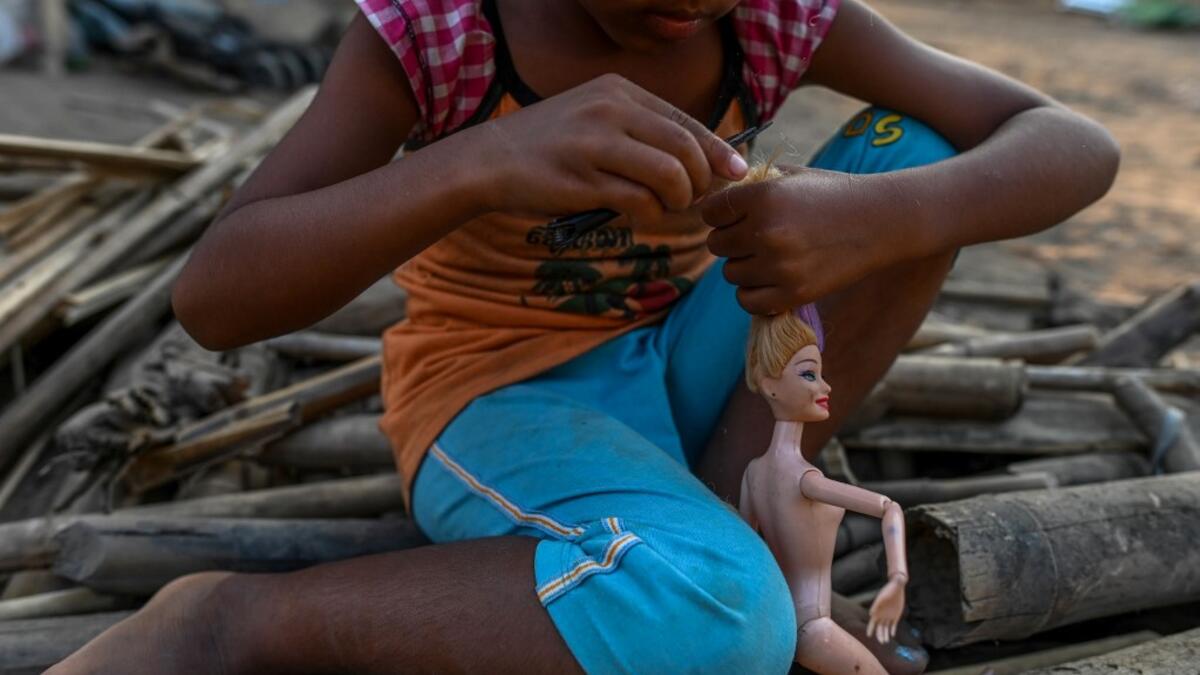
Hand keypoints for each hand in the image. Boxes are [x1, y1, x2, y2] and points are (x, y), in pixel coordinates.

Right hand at [470, 73, 748, 223]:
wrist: (489, 159)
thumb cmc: (549, 145)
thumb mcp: (595, 117)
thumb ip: (640, 130)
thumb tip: (697, 159)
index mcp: (618, 91)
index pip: (685, 121)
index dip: (717, 149)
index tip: (735, 171)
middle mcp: (610, 110)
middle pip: (684, 148)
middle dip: (700, 180)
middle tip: (693, 199)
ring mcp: (595, 144)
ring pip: (668, 174)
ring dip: (678, 199)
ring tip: (667, 208)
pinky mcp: (583, 179)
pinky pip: (639, 201)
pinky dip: (650, 214)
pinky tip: (641, 216)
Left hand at [699, 166, 915, 313]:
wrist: (880, 221)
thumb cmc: (832, 194)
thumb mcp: (791, 177)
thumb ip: (750, 185)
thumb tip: (711, 200)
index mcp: (763, 197)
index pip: (711, 212)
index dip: (719, 214)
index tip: (734, 215)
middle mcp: (767, 232)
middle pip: (716, 245)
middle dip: (730, 239)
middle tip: (754, 236)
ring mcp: (780, 266)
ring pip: (730, 273)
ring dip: (743, 266)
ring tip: (768, 255)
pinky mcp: (794, 293)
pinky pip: (747, 300)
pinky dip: (753, 292)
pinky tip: (769, 278)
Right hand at [866, 576, 905, 643]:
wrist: (897, 587)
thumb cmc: (888, 590)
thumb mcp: (882, 597)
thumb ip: (876, 605)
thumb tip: (871, 614)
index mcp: (877, 611)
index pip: (872, 622)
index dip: (870, 629)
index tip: (869, 635)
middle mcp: (882, 615)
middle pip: (879, 627)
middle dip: (880, 635)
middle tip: (882, 642)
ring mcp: (889, 616)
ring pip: (886, 628)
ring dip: (885, 634)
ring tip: (886, 641)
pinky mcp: (896, 616)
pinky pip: (893, 625)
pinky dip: (892, 630)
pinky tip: (892, 634)